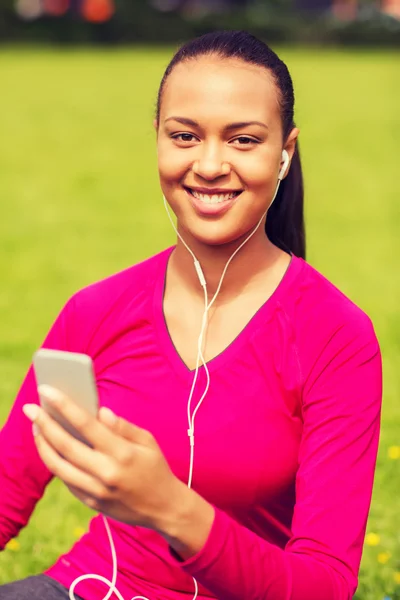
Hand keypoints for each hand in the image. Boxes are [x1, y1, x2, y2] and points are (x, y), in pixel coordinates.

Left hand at [23, 386, 186, 532]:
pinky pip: (66, 481)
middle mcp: (106, 473)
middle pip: (66, 446)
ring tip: (37, 428)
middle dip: (44, 424)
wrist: (164, 508)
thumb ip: (122, 426)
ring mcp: (96, 491)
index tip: (47, 391)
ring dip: (43, 445)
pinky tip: (51, 448)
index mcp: (122, 453)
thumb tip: (99, 411)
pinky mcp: (91, 503)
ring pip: (59, 466)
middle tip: (30, 408)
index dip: (64, 406)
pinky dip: (56, 463)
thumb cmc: (156, 468)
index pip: (86, 424)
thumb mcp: (147, 441)